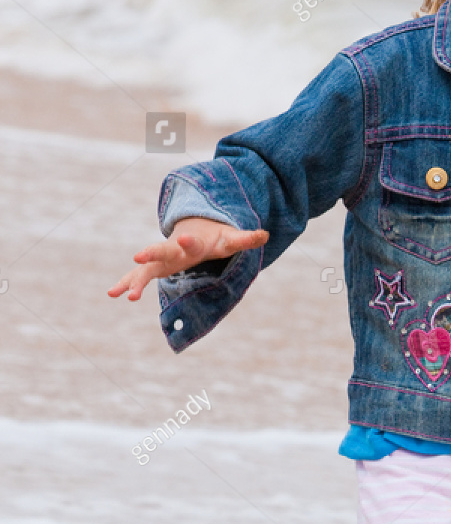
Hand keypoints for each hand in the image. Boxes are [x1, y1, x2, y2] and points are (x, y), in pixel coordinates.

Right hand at [108, 217, 267, 301]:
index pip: (192, 242)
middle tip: (138, 256)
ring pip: (146, 268)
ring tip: (122, 295)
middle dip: (151, 253)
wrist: (195, 228)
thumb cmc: (215, 238)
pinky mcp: (154, 266)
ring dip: (134, 280)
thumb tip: (265, 234)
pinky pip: (137, 275)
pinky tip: (112, 294)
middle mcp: (174, 249)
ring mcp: (162, 257)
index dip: (188, 242)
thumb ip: (245, 238)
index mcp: (194, 242)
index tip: (183, 239)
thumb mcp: (231, 238)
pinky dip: (126, 283)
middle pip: (161, 251)